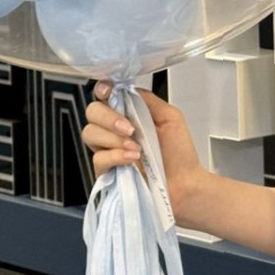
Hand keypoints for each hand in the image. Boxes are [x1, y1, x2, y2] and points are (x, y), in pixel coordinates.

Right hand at [82, 84, 207, 220]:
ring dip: (113, 138)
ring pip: (90, 133)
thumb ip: (147, 100)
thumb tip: (126, 89)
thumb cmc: (180, 154)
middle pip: (92, 112)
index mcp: (129, 114)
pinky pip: (98, 158)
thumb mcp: (170, 117)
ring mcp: (109, 150)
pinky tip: (131, 159)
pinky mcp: (107, 171)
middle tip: (130, 128)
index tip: (109, 92)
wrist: (185, 184)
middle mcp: (115, 130)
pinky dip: (115, 156)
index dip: (102, 90)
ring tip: (136, 147)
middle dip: (109, 117)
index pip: (105, 96)